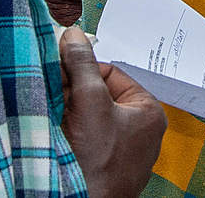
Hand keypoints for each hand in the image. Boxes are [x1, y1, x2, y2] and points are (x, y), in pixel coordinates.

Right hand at [59, 27, 166, 197]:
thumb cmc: (96, 164)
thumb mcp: (88, 103)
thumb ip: (82, 65)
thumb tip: (74, 37)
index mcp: (149, 112)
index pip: (113, 73)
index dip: (84, 71)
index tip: (62, 70)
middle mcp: (141, 132)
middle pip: (100, 95)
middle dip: (74, 93)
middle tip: (55, 94)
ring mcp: (123, 152)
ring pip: (90, 117)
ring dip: (69, 113)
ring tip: (55, 117)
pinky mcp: (104, 167)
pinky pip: (86, 139)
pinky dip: (69, 133)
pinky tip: (57, 136)